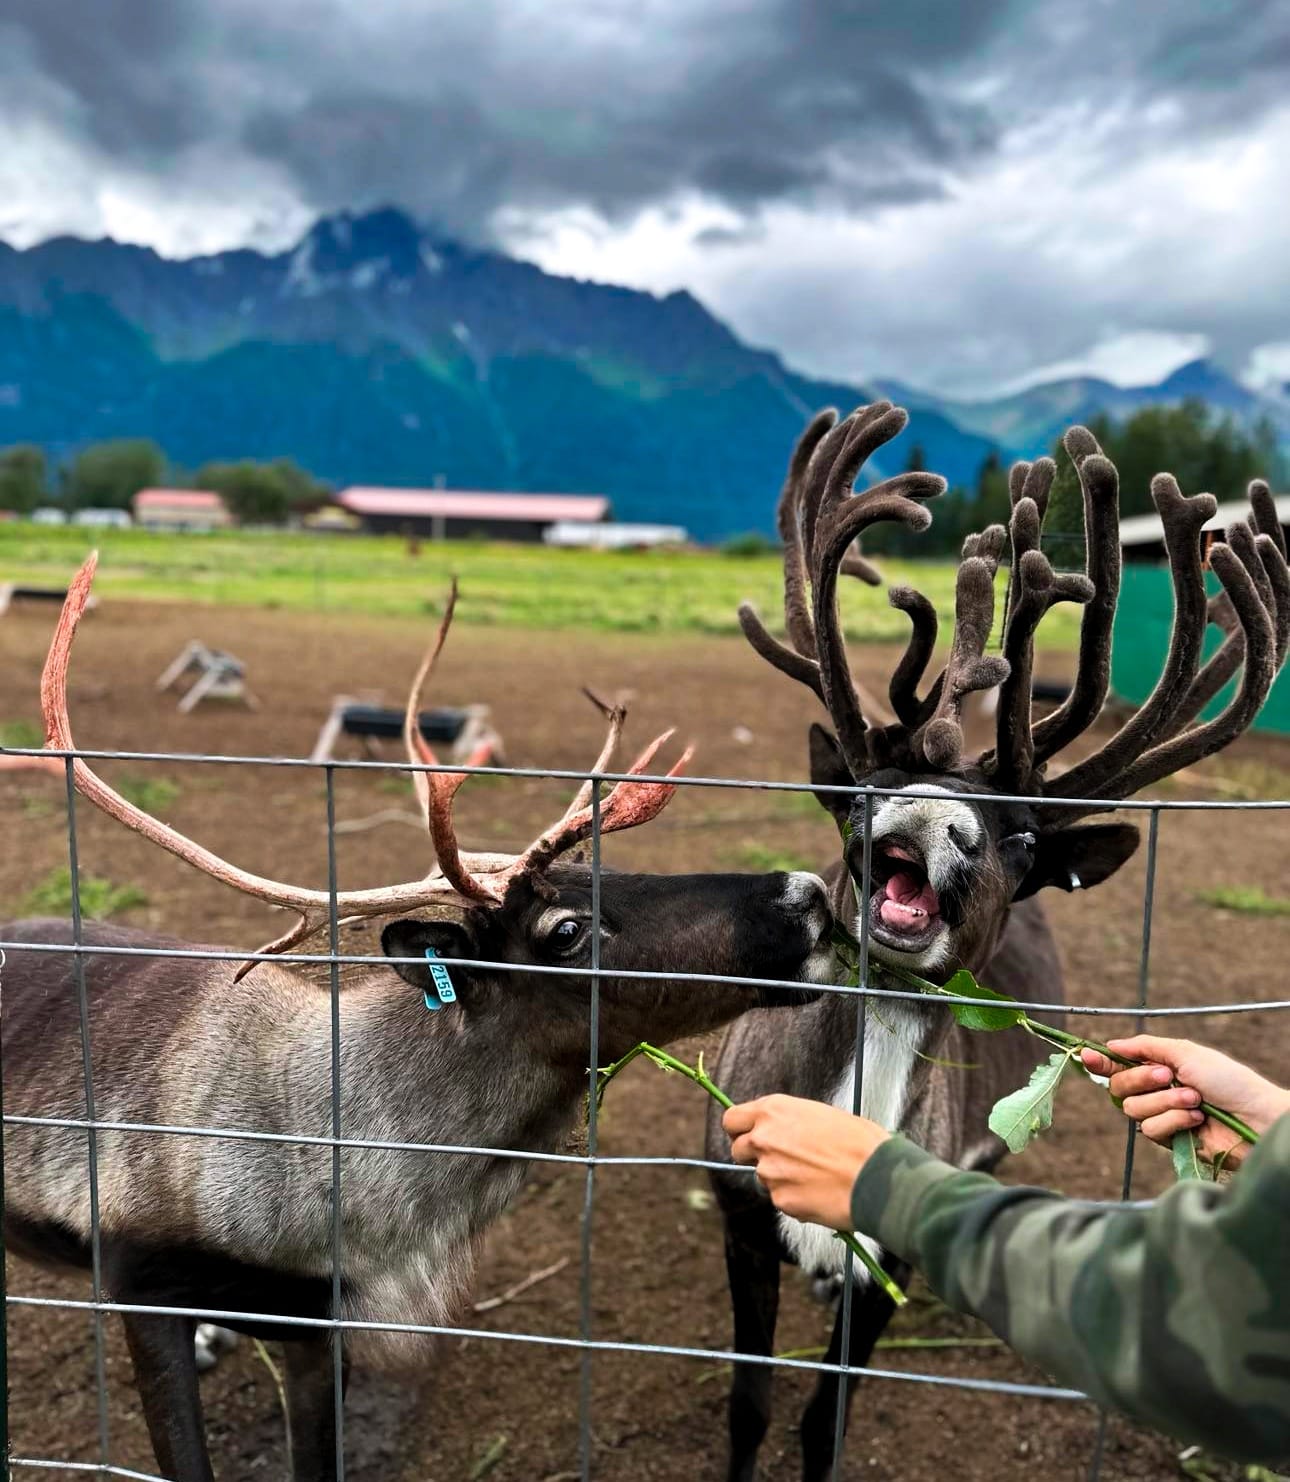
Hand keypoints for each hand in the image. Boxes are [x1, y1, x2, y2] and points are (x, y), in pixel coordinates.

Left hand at [723, 1095, 890, 1227]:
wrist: (876, 1177)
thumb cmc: (859, 1142)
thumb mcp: (821, 1114)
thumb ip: (791, 1122)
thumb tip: (783, 1131)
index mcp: (773, 1111)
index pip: (732, 1119)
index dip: (740, 1129)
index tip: (748, 1135)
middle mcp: (764, 1138)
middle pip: (738, 1150)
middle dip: (754, 1156)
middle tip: (780, 1159)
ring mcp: (769, 1171)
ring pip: (762, 1177)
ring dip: (779, 1177)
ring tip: (813, 1176)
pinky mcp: (780, 1200)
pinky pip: (780, 1198)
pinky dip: (794, 1198)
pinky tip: (819, 1192)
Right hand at [1081, 1035, 1289, 1169]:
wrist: (1253, 1117)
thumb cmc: (1227, 1080)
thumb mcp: (1186, 1052)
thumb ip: (1146, 1047)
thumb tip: (1112, 1045)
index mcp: (1158, 1067)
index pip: (1119, 1065)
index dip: (1100, 1061)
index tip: (1086, 1054)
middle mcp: (1155, 1092)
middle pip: (1119, 1087)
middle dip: (1142, 1079)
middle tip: (1168, 1075)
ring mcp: (1161, 1115)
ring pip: (1133, 1109)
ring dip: (1165, 1101)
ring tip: (1195, 1099)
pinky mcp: (1169, 1139)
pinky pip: (1151, 1129)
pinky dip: (1174, 1120)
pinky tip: (1197, 1119)